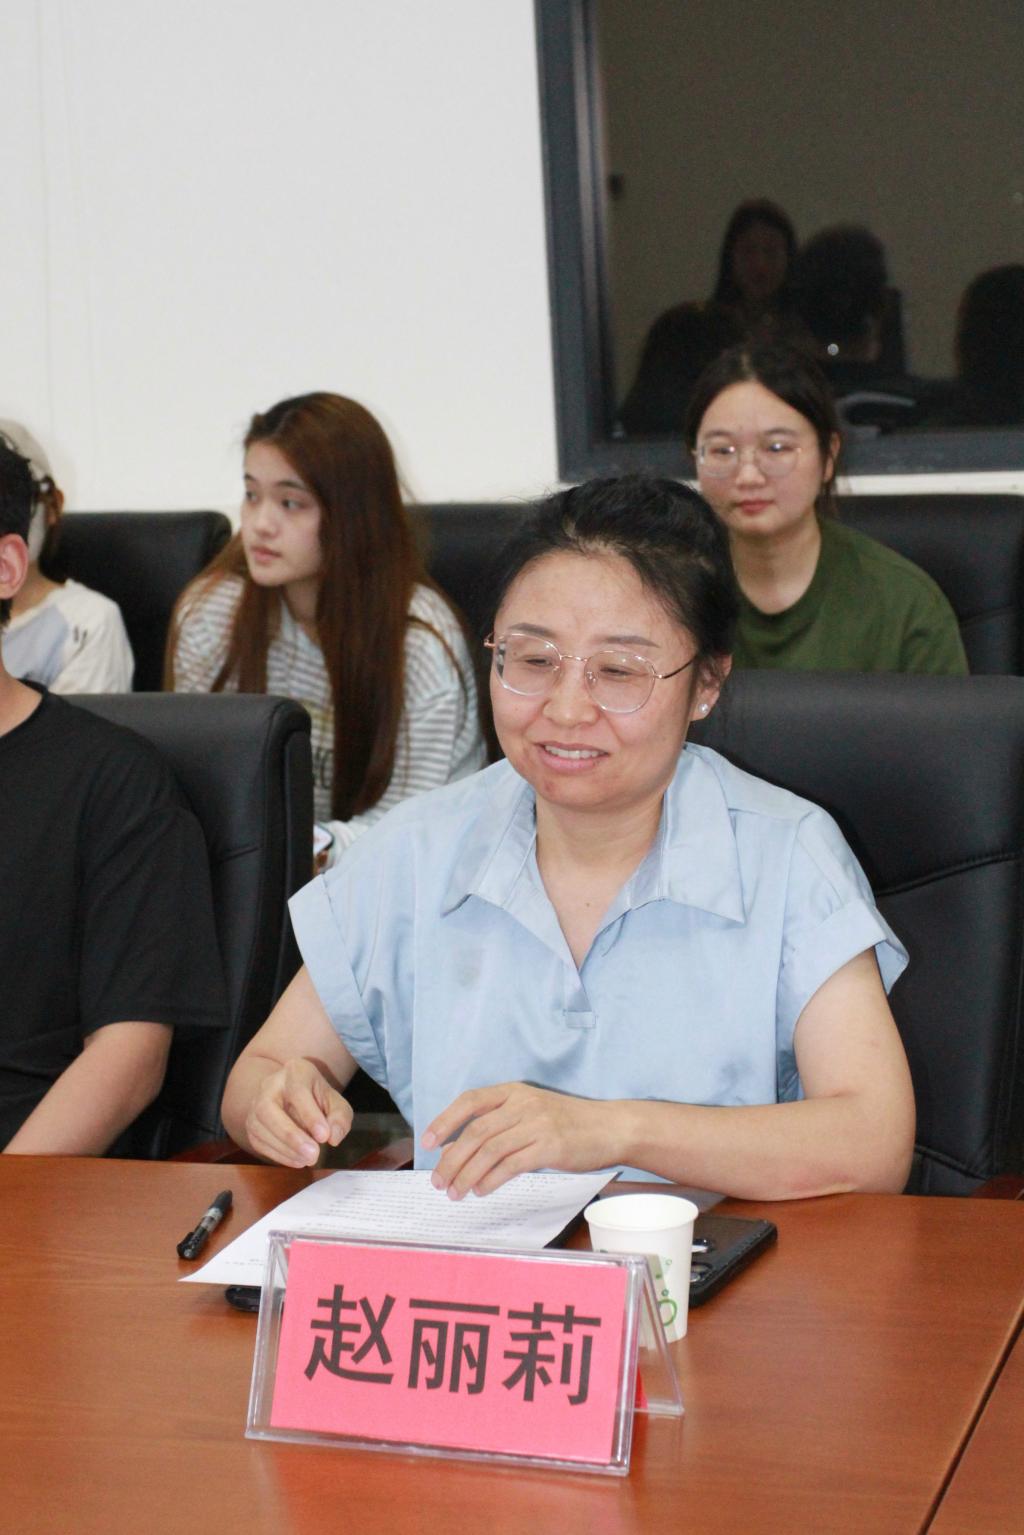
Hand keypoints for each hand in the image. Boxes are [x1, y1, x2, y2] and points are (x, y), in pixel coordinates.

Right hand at [245, 1058, 352, 1167]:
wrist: (297, 1096)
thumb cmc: (318, 1099)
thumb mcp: (337, 1103)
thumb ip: (340, 1118)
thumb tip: (333, 1137)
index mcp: (295, 1071)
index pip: (297, 1091)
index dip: (309, 1115)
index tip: (324, 1137)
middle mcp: (270, 1084)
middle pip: (268, 1107)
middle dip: (290, 1134)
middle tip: (313, 1154)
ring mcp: (256, 1104)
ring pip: (259, 1125)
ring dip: (284, 1148)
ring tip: (308, 1160)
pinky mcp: (251, 1124)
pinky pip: (257, 1141)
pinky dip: (277, 1154)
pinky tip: (297, 1161)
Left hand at [421, 1082, 613, 1197]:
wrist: (610, 1127)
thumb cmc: (567, 1123)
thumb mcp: (530, 1112)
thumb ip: (498, 1124)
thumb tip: (457, 1149)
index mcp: (514, 1091)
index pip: (470, 1101)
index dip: (445, 1121)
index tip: (427, 1142)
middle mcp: (523, 1103)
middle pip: (476, 1132)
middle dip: (451, 1159)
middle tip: (438, 1181)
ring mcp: (537, 1124)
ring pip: (489, 1150)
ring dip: (467, 1174)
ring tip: (455, 1192)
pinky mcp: (550, 1147)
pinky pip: (511, 1165)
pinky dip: (491, 1180)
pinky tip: (481, 1191)